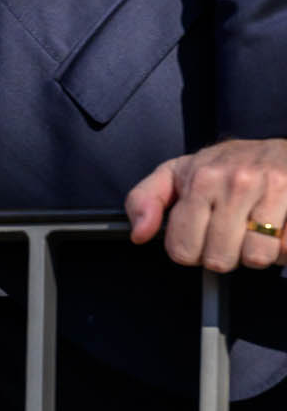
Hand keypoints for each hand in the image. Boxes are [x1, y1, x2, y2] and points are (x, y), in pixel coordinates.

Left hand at [125, 136, 286, 271]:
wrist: (277, 150)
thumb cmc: (222, 168)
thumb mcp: (175, 174)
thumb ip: (144, 200)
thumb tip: (139, 234)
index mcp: (200, 179)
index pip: (183, 248)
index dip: (189, 251)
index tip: (197, 237)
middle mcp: (236, 183)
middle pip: (219, 259)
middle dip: (222, 255)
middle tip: (228, 235)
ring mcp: (272, 190)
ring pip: (255, 258)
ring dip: (255, 254)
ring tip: (253, 231)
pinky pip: (286, 249)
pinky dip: (281, 247)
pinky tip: (276, 228)